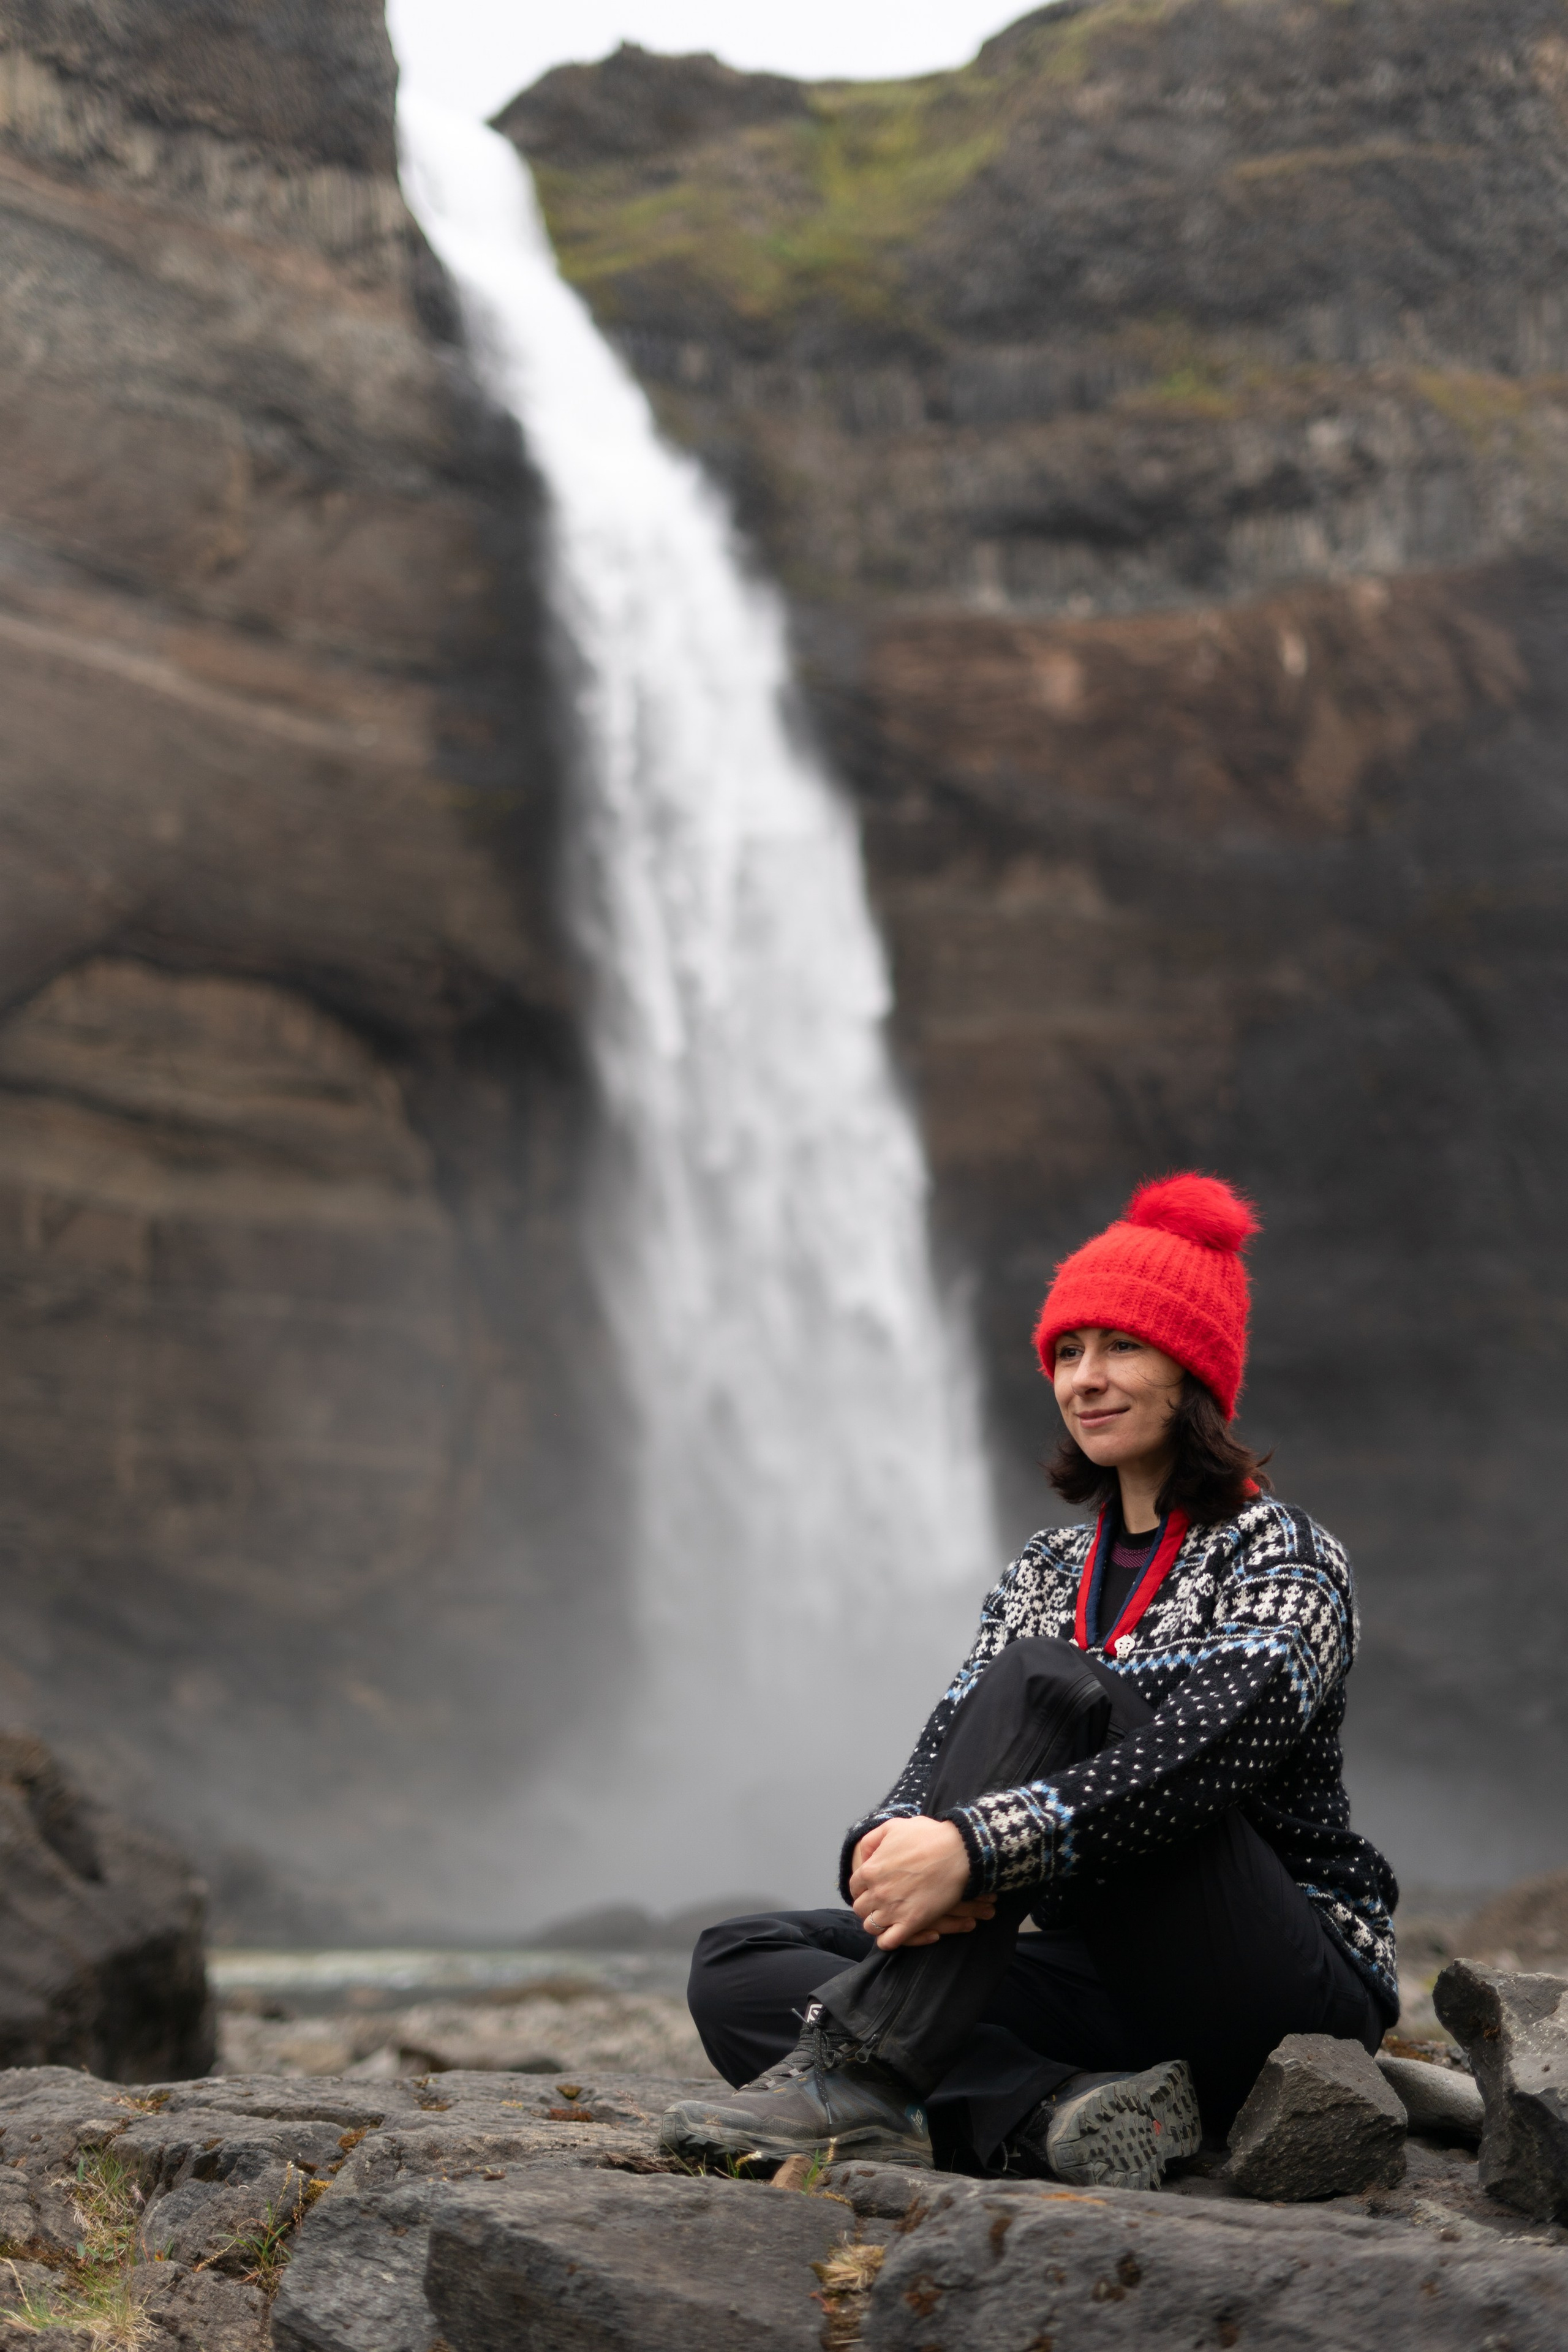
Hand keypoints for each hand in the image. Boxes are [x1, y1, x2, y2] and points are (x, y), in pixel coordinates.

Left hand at [849, 1817, 983, 1949]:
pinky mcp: (911, 1923)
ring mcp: (893, 1909)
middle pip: (860, 1908)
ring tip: (890, 1918)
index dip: (863, 1888)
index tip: (874, 1888)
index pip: (854, 1887)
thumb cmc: (929, 1836)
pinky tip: (897, 1932)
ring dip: (878, 1923)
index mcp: (870, 1869)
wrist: (959, 1852)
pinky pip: (888, 1942)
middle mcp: (877, 1892)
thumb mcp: (894, 1826)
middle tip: (882, 1902)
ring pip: (870, 1927)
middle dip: (869, 1906)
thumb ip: (872, 1839)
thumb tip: (865, 1856)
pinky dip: (888, 1941)